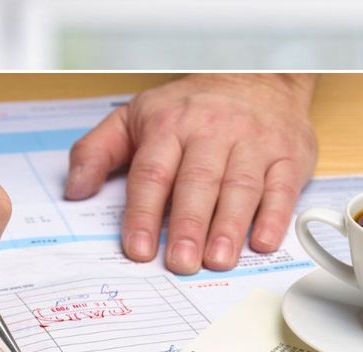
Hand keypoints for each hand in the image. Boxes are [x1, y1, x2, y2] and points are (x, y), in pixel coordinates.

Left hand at [64, 74, 317, 273]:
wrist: (258, 78)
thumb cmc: (194, 107)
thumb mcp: (135, 115)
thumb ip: (98, 150)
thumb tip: (74, 189)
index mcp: (170, 125)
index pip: (153, 173)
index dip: (144, 214)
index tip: (139, 249)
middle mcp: (213, 133)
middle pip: (198, 183)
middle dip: (189, 226)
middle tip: (182, 263)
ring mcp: (254, 144)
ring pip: (241, 188)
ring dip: (229, 227)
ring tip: (218, 261)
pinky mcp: (288, 157)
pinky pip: (282, 189)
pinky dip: (275, 217)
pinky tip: (262, 242)